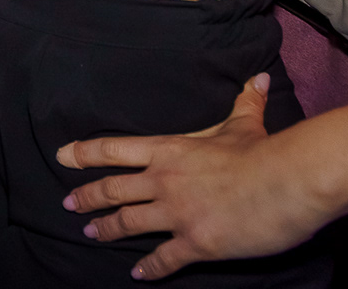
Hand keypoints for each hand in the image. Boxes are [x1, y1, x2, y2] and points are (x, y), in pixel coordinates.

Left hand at [58, 74, 327, 279]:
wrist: (286, 183)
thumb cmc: (264, 151)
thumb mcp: (246, 123)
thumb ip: (246, 101)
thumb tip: (260, 78)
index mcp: (169, 151)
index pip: (115, 149)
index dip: (84, 152)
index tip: (61, 155)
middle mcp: (164, 181)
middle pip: (112, 188)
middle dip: (87, 196)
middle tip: (68, 204)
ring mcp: (176, 214)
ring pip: (128, 222)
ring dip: (107, 229)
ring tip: (91, 233)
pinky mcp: (195, 243)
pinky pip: (163, 258)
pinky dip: (149, 267)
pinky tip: (138, 273)